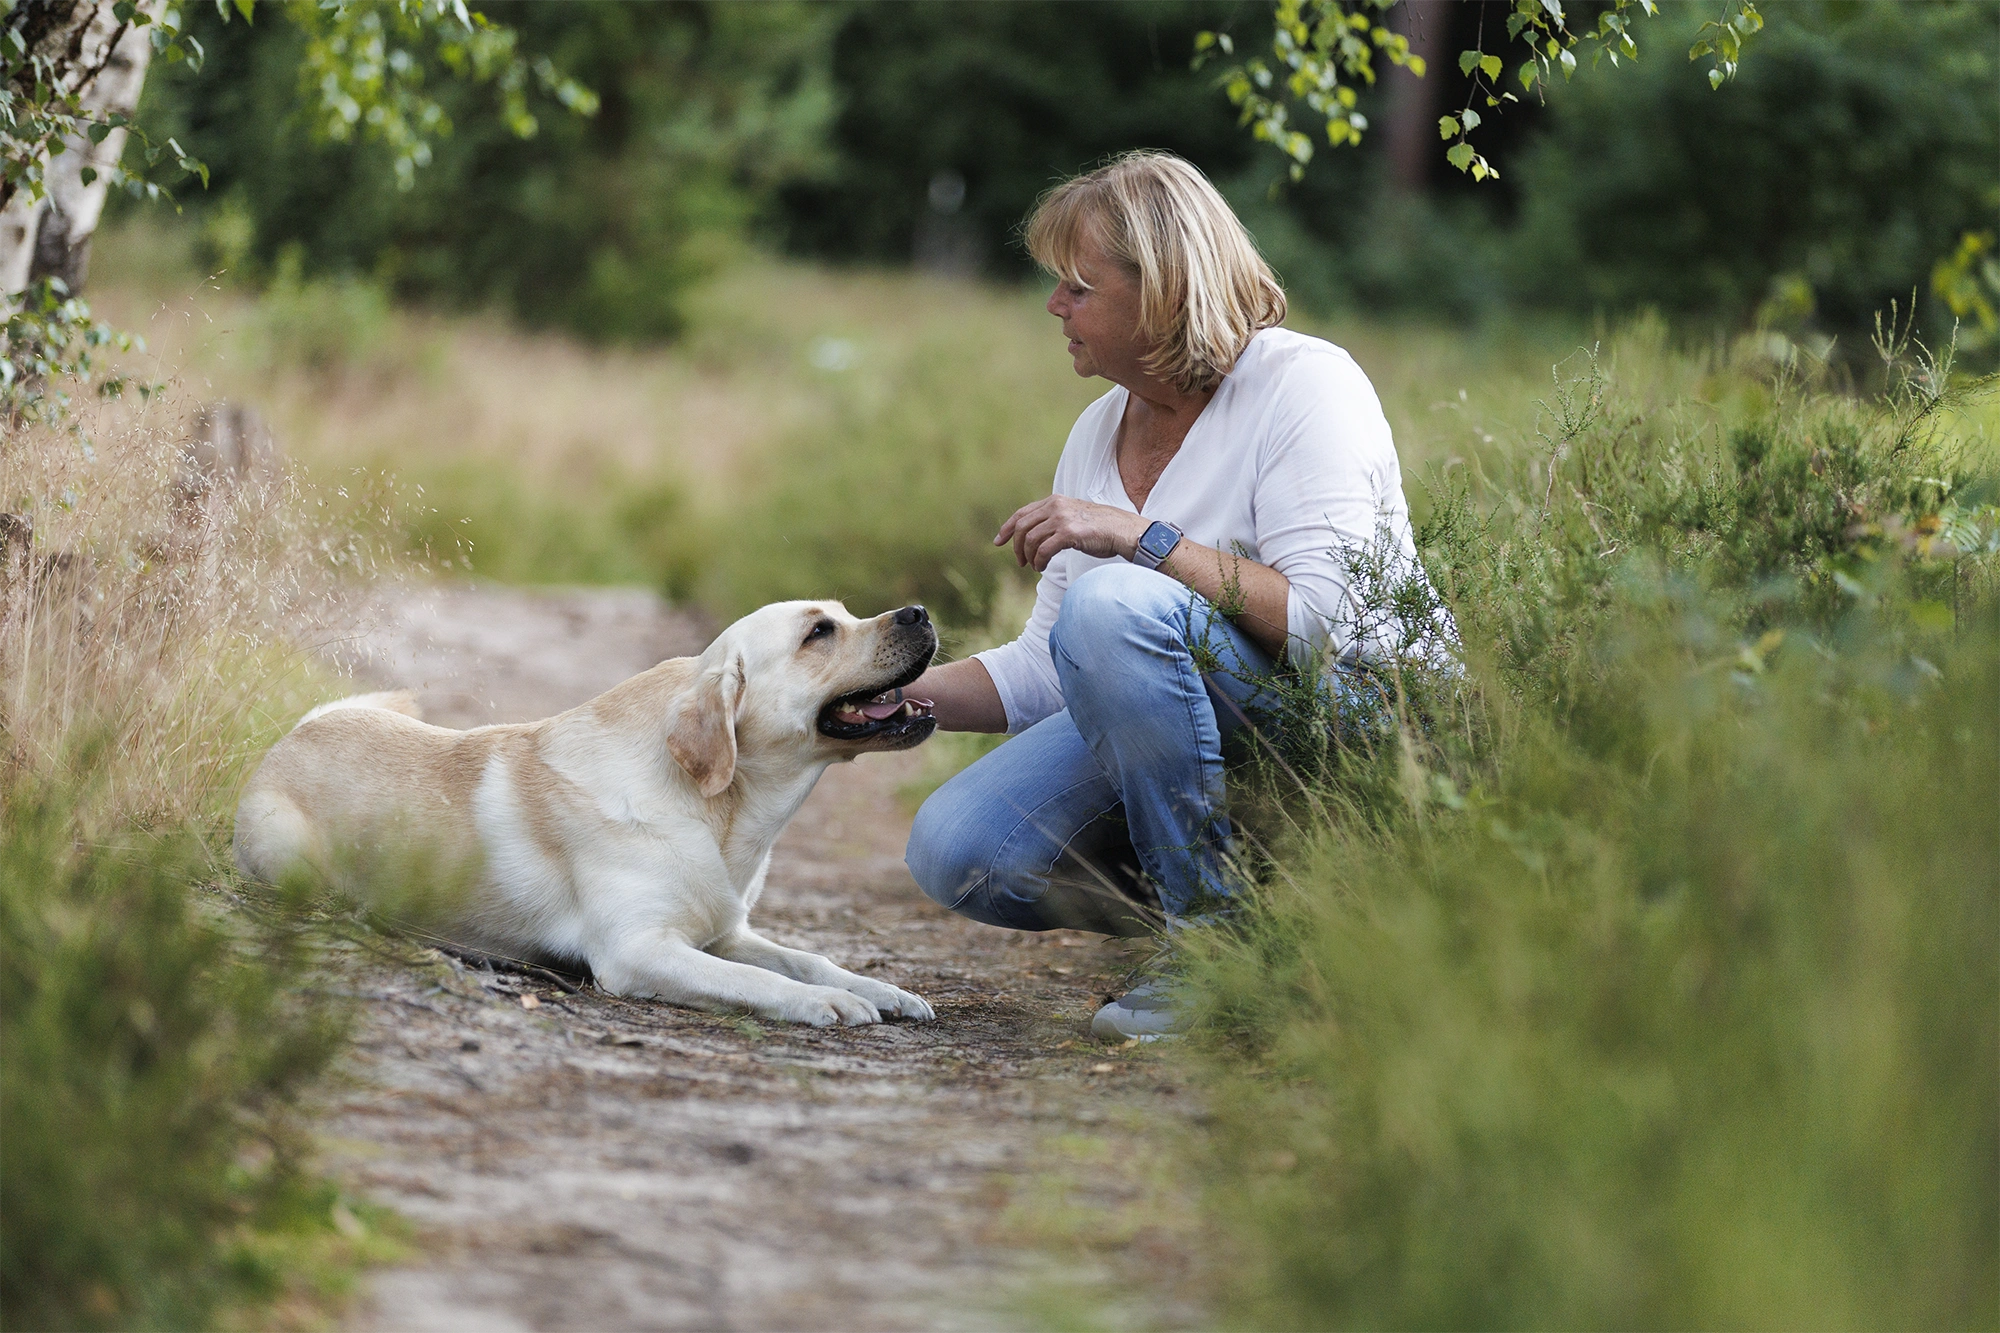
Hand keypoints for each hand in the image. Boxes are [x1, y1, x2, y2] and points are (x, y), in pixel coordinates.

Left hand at [994, 496, 1148, 571]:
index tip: (998, 541)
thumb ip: (1053, 520)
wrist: (1122, 530)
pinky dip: (1039, 561)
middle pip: (1022, 528)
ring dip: (1029, 557)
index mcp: (1054, 501)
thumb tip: (1032, 536)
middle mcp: (1056, 506)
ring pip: (1031, 540)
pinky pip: (1044, 550)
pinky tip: (1042, 567)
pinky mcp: (1069, 533)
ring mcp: (1062, 518)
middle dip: (1017, 547)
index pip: (1022, 513)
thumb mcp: (1072, 516)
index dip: (1007, 528)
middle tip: (1020, 562)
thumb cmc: (1099, 528)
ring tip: (1035, 566)